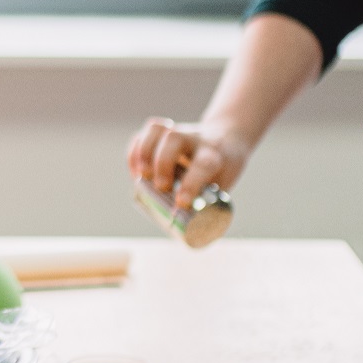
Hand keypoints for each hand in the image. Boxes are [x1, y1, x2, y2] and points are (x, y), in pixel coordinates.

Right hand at [127, 117, 247, 208]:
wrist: (227, 138)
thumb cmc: (223, 170)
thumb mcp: (223, 185)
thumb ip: (204, 205)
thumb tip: (185, 232)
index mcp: (215, 155)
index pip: (203, 164)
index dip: (190, 183)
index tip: (181, 204)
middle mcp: (196, 139)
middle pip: (174, 139)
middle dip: (161, 164)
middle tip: (160, 187)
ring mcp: (178, 131)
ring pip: (158, 129)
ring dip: (143, 152)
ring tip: (141, 176)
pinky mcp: (164, 131)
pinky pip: (145, 133)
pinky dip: (135, 150)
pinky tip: (134, 170)